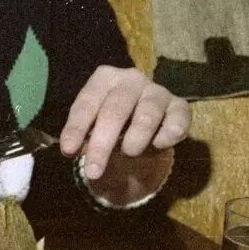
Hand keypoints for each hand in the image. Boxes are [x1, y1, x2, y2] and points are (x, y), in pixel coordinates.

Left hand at [60, 66, 189, 204]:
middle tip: (93, 171)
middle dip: (102, 144)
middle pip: (115, 110)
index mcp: (104, 78)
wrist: (145, 121)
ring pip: (147, 114)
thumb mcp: (92, 127)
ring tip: (129, 153)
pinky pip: (178, 120)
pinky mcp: (180, 106)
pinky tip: (158, 145)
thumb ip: (82, 137)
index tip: (68, 151)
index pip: (87, 103)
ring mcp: (158, 91)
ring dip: (135, 139)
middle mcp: (131, 79)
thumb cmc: (112, 122)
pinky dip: (167, 136)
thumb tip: (72, 149)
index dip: (76, 128)